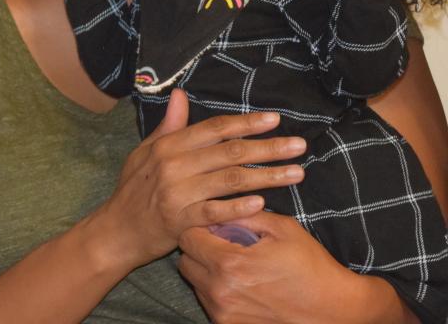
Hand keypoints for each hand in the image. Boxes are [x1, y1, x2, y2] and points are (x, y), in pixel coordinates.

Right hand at [98, 90, 305, 266]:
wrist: (116, 231)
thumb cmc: (134, 189)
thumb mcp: (144, 152)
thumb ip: (169, 126)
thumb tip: (181, 95)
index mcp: (167, 146)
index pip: (214, 129)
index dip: (246, 123)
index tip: (275, 120)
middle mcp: (173, 166)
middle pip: (229, 152)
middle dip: (268, 147)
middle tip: (299, 145)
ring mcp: (177, 194)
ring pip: (229, 180)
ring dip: (267, 175)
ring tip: (296, 173)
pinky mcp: (181, 221)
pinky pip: (215, 212)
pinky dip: (238, 207)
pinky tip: (262, 203)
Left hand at [178, 211, 410, 323]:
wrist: (336, 310)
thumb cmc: (311, 267)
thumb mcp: (282, 229)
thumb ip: (244, 214)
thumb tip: (219, 209)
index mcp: (229, 263)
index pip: (187, 237)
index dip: (200, 228)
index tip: (216, 228)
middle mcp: (220, 291)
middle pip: (185, 262)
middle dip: (199, 250)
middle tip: (223, 246)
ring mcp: (224, 313)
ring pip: (195, 284)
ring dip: (206, 272)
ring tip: (236, 267)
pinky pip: (209, 303)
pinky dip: (218, 293)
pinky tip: (243, 286)